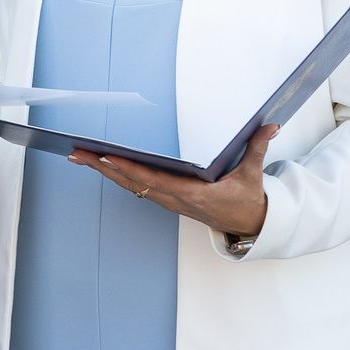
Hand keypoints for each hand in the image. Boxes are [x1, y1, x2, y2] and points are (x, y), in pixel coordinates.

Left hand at [70, 124, 273, 240]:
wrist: (249, 224)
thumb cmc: (248, 199)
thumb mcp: (252, 174)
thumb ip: (258, 147)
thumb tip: (271, 125)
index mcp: (193, 194)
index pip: (154, 180)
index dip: (130, 169)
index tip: (109, 157)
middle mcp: (175, 199)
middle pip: (132, 182)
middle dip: (103, 168)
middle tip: (78, 153)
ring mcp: (169, 201)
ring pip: (130, 186)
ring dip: (105, 172)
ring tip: (80, 156)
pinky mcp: (167, 200)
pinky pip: (137, 187)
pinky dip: (117, 175)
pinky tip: (102, 165)